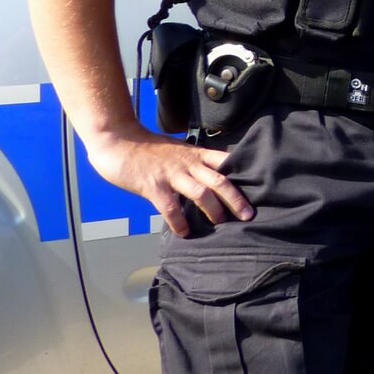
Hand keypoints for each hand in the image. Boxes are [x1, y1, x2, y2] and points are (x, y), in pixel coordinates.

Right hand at [87, 125, 251, 235]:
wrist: (117, 140)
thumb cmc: (147, 148)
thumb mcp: (177, 150)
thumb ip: (192, 163)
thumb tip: (207, 181)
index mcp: (195, 154)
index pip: (225, 161)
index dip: (241, 174)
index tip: (256, 187)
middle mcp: (187, 163)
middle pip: (219, 180)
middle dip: (236, 198)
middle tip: (248, 215)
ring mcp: (170, 174)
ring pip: (200, 192)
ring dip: (213, 209)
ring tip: (222, 224)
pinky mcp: (152, 186)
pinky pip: (170, 207)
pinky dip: (178, 221)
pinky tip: (184, 232)